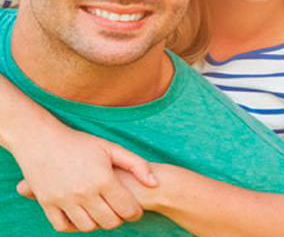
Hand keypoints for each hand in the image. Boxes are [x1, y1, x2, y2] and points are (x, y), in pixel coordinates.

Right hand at [13, 129, 156, 231]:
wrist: (42, 141)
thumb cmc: (80, 143)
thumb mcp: (113, 149)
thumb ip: (137, 165)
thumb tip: (155, 183)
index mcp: (103, 179)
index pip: (127, 209)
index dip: (135, 213)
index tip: (135, 210)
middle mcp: (84, 193)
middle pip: (110, 221)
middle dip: (119, 219)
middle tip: (119, 212)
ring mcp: (64, 200)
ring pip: (88, 227)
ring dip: (98, 223)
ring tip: (102, 213)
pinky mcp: (47, 203)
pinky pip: (63, 226)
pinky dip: (74, 226)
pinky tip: (82, 216)